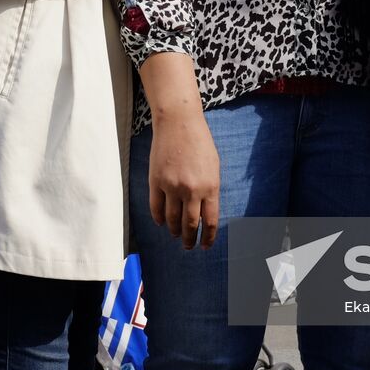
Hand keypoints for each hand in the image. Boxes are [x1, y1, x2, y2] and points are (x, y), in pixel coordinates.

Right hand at [148, 106, 220, 249]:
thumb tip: (204, 213)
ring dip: (174, 231)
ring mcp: (172, 186)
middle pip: (190, 225)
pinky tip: (162, 222)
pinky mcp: (156, 181)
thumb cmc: (199, 142)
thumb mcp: (213, 167)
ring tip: (176, 235)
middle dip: (189, 239)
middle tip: (188, 246)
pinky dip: (159, 218)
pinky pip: (156, 207)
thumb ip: (209, 190)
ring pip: (172, 219)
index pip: (210, 222)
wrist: (179, 122)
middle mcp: (191, 190)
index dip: (208, 237)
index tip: (205, 245)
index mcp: (210, 187)